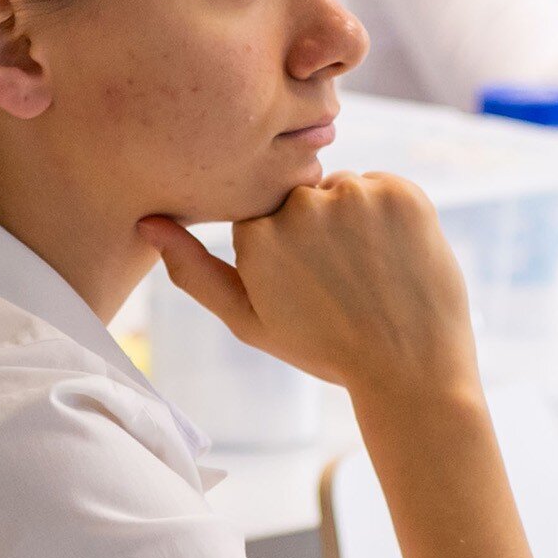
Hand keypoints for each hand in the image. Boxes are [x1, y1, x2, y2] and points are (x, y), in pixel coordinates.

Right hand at [137, 171, 480, 412]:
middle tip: (343, 283)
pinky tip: (394, 256)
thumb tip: (147, 223)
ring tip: (371, 272)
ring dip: (353, 218)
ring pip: (342, 189)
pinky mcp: (401, 193)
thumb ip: (194, 271)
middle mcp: (301, 205)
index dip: (285, 251)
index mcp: (256, 235)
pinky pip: (382, 186)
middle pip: (301, 195)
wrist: (410, 371)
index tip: (308, 287)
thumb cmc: (324, 350)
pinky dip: (388, 214)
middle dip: (318, 229)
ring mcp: (355, 196)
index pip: (261, 214)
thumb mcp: (248, 320)